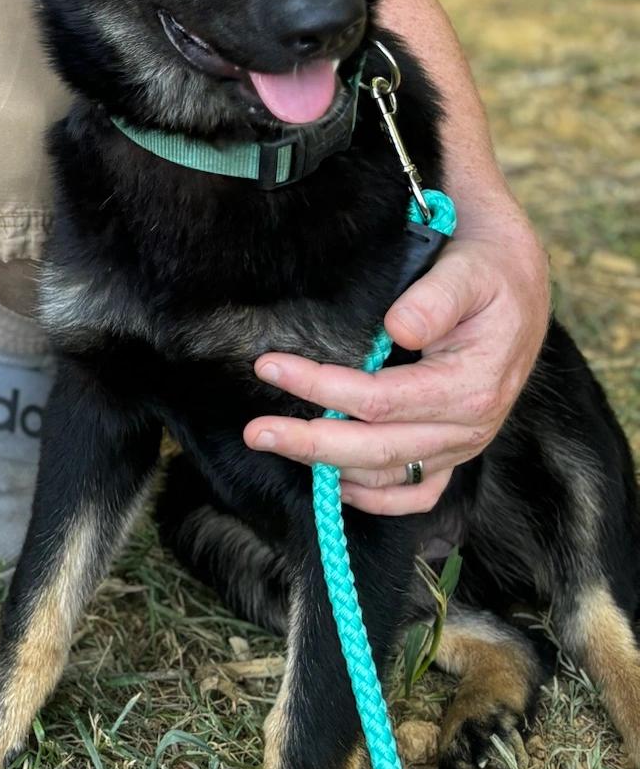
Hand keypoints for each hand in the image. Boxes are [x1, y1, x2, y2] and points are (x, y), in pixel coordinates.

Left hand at [241, 205, 549, 514]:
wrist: (514, 281)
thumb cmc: (486, 273)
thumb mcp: (470, 272)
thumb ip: (436, 299)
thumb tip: (399, 327)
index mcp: (471, 388)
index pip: (381, 401)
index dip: (321, 389)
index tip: (269, 367)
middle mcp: (468, 428)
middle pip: (377, 451)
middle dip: (310, 444)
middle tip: (253, 432)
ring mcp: (461, 446)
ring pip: (387, 477)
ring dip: (328, 466)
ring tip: (275, 444)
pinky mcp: (453, 450)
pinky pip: (414, 492)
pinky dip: (373, 496)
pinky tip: (333, 482)